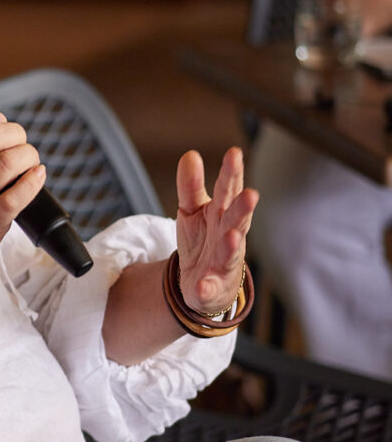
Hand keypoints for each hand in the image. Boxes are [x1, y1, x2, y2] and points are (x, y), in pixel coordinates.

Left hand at [174, 147, 258, 313]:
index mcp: (222, 214)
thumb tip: (191, 155)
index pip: (228, 190)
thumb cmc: (204, 241)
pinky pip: (208, 288)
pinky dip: (206, 288)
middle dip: (243, 208)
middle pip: (236, 220)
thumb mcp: (192, 211)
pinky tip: (202, 286)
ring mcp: (222, 262)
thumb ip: (191, 185)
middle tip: (251, 194)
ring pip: (229, 253)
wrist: (202, 284)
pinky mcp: (211, 286)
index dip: (231, 173)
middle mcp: (228, 236)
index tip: (234, 153)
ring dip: (232, 245)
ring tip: (232, 236)